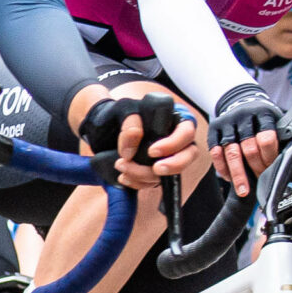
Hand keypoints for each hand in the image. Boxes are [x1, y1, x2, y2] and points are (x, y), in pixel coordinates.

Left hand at [75, 87, 198, 188]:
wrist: (103, 129)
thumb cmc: (119, 114)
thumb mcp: (122, 110)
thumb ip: (130, 121)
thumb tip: (134, 142)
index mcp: (174, 119)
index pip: (186, 132)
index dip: (173, 144)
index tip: (152, 151)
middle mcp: (176, 139)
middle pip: (188, 156)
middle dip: (173, 166)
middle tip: (155, 169)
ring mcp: (167, 156)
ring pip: (169, 172)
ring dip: (145, 174)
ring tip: (122, 167)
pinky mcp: (155, 170)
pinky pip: (153, 181)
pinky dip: (138, 182)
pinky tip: (124, 177)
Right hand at [206, 84, 283, 196]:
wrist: (239, 99)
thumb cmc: (261, 117)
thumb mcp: (276, 120)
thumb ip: (282, 137)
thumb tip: (289, 164)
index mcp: (263, 114)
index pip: (267, 138)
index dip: (269, 157)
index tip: (272, 169)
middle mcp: (243, 116)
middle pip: (248, 147)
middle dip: (255, 168)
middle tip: (260, 181)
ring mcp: (227, 123)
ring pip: (231, 152)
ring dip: (238, 174)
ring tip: (243, 190)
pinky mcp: (214, 130)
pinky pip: (216, 153)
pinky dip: (222, 168)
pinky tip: (229, 178)